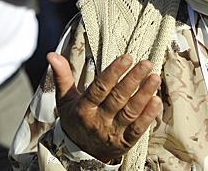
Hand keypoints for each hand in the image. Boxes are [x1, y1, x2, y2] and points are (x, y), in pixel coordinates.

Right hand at [48, 52, 162, 162]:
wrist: (80, 153)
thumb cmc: (75, 120)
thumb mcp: (65, 99)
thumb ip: (62, 76)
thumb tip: (51, 54)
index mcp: (83, 108)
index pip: (99, 88)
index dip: (113, 72)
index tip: (126, 57)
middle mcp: (98, 121)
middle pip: (117, 98)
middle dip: (133, 79)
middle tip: (146, 64)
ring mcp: (113, 132)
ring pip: (130, 112)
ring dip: (144, 94)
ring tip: (154, 78)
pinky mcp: (125, 142)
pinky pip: (138, 129)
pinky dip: (148, 116)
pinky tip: (156, 101)